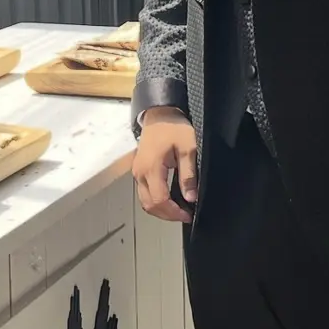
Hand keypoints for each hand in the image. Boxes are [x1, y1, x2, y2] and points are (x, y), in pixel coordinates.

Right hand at [133, 108, 196, 223]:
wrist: (159, 114)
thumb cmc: (173, 127)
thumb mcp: (187, 148)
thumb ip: (188, 174)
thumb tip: (190, 197)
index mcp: (151, 168)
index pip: (159, 200)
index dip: (174, 212)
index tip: (188, 214)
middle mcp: (140, 173)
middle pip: (149, 205)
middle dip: (167, 215)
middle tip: (185, 215)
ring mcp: (137, 172)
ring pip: (145, 201)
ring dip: (160, 210)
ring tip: (178, 210)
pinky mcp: (139, 170)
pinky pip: (144, 193)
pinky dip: (155, 201)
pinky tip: (169, 200)